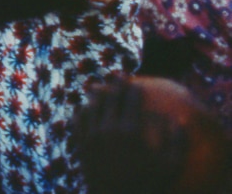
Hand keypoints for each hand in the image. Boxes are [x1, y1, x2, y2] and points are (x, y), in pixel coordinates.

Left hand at [73, 79, 189, 193]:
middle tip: (117, 76)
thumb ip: (178, 141)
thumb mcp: (172, 167)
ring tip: (100, 88)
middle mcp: (108, 128)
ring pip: (91, 105)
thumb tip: (179, 119)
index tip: (135, 82)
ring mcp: (91, 135)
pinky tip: (85, 108)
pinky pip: (78, 119)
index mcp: (130, 130)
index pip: (130, 98)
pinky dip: (82, 110)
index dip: (133, 86)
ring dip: (96, 94)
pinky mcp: (80, 144)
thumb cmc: (149, 184)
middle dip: (114, 83)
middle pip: (109, 97)